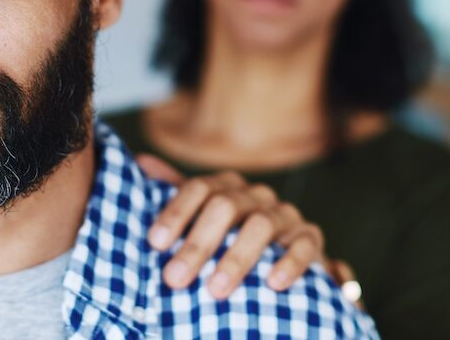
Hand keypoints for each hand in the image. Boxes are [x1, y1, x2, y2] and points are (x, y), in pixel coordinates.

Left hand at [137, 154, 325, 298]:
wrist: (283, 256)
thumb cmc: (231, 239)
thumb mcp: (201, 217)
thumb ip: (175, 194)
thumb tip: (139, 162)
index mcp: (226, 187)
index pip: (199, 188)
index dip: (176, 213)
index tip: (155, 243)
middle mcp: (255, 194)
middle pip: (226, 206)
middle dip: (199, 243)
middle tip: (175, 278)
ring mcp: (285, 213)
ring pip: (263, 224)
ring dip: (237, 257)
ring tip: (215, 289)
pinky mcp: (310, 236)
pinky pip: (305, 243)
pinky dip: (290, 262)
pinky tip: (273, 283)